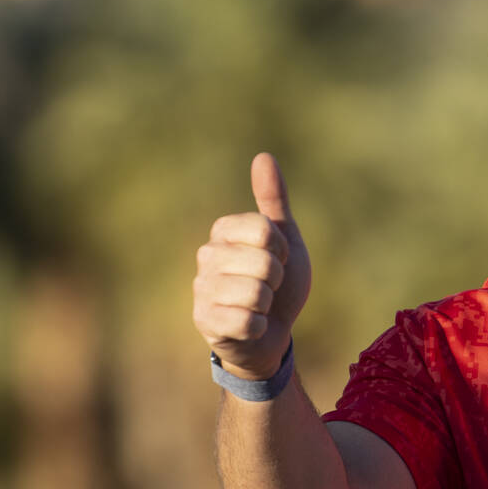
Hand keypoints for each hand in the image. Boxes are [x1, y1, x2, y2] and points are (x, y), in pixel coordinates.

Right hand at [193, 153, 311, 378]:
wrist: (273, 332)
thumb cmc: (279, 283)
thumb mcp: (285, 238)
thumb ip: (273, 199)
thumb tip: (263, 156)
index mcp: (223, 230)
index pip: (264, 229)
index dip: (282, 249)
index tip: (278, 259)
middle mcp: (206, 256)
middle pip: (263, 262)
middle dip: (277, 279)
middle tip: (269, 287)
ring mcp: (201, 290)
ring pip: (256, 293)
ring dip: (268, 304)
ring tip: (259, 305)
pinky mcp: (204, 322)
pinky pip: (246, 321)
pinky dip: (259, 327)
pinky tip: (250, 325)